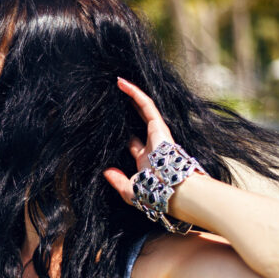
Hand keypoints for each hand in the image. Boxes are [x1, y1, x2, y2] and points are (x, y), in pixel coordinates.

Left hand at [102, 77, 176, 204]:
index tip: (111, 127)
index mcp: (146, 161)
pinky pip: (146, 104)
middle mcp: (153, 145)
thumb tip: (106, 172)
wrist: (172, 191)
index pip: (133, 143)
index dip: (123, 134)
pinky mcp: (159, 126)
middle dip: (128, 110)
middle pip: (138, 122)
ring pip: (143, 108)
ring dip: (130, 95)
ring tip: (117, 82)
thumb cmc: (154, 195)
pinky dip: (134, 93)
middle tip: (115, 99)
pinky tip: (122, 84)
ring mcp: (157, 134)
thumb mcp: (130, 190)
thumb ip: (117, 181)